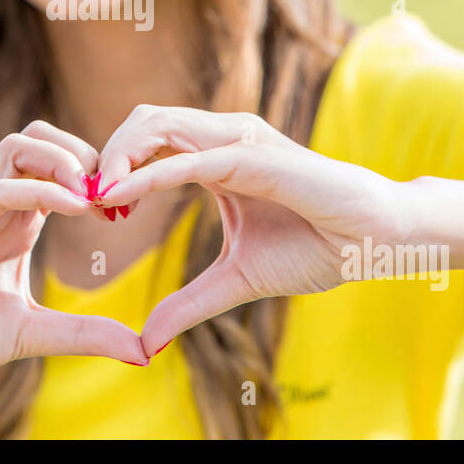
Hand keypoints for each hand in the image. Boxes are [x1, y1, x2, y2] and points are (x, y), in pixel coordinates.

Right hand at [0, 121, 148, 395]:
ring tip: (92, 195)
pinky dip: (40, 187)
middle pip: (43, 139)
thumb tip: (143, 349)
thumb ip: (83, 333)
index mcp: (15, 222)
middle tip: (113, 194)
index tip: (125, 211)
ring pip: (20, 145)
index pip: (61, 168)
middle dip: (85, 153)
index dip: (98, 177)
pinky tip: (73, 207)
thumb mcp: (29, 333)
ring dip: (64, 158)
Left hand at [94, 105, 411, 356]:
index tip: (97, 208)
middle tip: (89, 201)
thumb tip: (146, 342)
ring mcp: (240, 141)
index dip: (114, 166)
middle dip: (107, 154)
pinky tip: (123, 195)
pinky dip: (151, 173)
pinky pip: (193, 158)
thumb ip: (189, 304)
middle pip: (144, 121)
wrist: (373, 242)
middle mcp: (224, 137)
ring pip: (160, 125)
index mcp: (217, 155)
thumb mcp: (236, 281)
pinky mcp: (256, 157)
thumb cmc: (316, 248)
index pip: (148, 140)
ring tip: (99, 197)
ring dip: (120, 156)